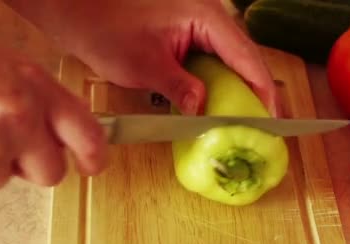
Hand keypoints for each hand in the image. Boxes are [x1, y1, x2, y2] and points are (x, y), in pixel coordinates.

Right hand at [0, 32, 106, 188]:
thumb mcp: (7, 63)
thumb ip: (45, 94)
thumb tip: (73, 121)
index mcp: (33, 91)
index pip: (87, 136)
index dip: (95, 156)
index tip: (93, 164)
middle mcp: (16, 123)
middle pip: (51, 174)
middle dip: (37, 164)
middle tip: (17, 144)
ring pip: (6, 179)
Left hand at [5, 0, 279, 115]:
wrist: (76, 8)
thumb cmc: (104, 28)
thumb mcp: (144, 65)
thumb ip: (181, 88)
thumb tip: (205, 112)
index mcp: (206, 15)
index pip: (247, 57)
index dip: (263, 91)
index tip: (273, 120)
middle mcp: (210, 14)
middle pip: (245, 57)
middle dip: (255, 92)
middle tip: (263, 126)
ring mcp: (200, 20)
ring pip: (230, 59)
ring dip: (238, 89)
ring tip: (246, 120)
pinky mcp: (188, 30)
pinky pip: (213, 58)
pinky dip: (218, 82)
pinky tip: (218, 103)